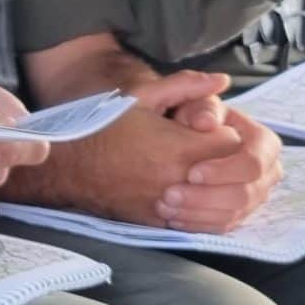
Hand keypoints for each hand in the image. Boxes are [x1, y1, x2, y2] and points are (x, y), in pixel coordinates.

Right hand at [0, 73, 281, 232]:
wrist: (70, 167)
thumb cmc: (105, 127)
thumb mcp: (141, 96)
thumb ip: (185, 85)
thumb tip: (222, 80)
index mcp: (178, 147)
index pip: (233, 144)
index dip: (231, 134)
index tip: (217, 129)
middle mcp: (179, 180)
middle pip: (235, 178)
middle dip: (235, 163)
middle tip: (223, 152)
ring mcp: (171, 206)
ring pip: (224, 206)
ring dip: (227, 189)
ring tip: (216, 173)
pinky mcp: (161, 223)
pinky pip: (203, 223)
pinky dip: (211, 211)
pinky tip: (203, 195)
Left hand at [163, 107, 284, 232]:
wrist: (188, 136)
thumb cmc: (196, 117)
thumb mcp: (197, 104)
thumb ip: (202, 106)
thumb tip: (206, 122)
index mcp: (264, 143)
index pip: (254, 162)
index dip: (224, 171)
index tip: (191, 172)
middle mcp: (266, 172)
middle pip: (244, 194)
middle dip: (205, 196)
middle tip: (171, 193)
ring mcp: (255, 196)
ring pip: (232, 214)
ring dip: (196, 213)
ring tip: (165, 206)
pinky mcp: (240, 214)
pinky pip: (222, 226)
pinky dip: (196, 224)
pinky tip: (173, 217)